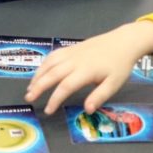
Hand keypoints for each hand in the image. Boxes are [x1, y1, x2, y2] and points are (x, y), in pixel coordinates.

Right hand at [24, 21, 152, 114]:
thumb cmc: (119, 65)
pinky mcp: (71, 48)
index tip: (48, 110)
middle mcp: (74, 61)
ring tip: (30, 87)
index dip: (54, 99)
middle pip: (51, 74)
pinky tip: (40, 72)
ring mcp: (71, 53)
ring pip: (49, 63)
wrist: (123, 41)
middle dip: (38, 86)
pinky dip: (43, 64)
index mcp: (85, 71)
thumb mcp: (114, 84)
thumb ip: (99, 96)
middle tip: (28, 98)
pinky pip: (53, 55)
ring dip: (38, 75)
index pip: (64, 87)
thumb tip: (87, 110)